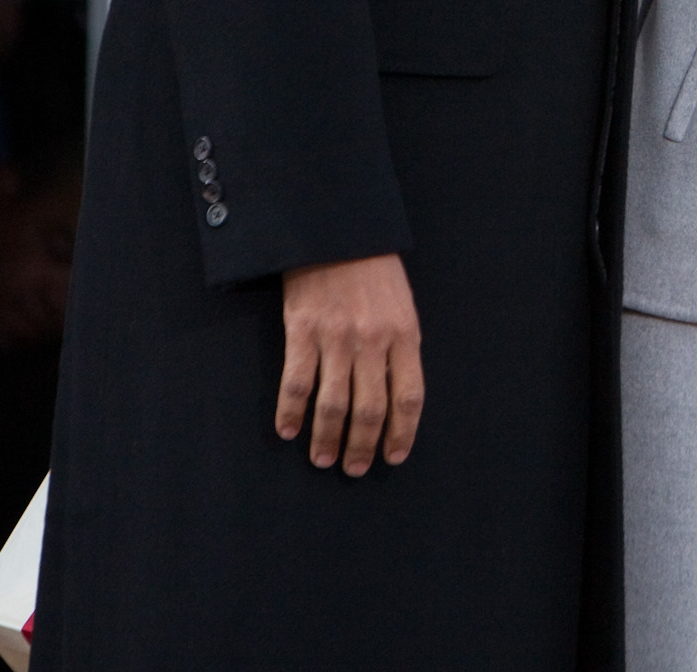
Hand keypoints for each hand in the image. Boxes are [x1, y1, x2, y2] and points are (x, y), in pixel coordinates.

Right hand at [275, 253, 423, 475]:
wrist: (336, 228)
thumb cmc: (373, 266)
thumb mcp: (402, 303)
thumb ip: (399, 344)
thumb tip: (395, 391)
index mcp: (406, 333)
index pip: (409, 397)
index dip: (402, 432)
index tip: (394, 456)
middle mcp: (374, 340)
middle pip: (371, 408)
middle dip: (363, 445)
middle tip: (354, 468)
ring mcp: (337, 337)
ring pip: (333, 404)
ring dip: (327, 438)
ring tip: (323, 459)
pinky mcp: (302, 331)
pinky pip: (297, 382)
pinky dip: (291, 412)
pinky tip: (287, 430)